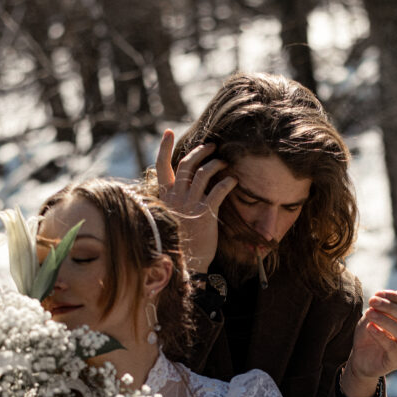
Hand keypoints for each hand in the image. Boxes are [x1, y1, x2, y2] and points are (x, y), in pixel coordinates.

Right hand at [155, 129, 237, 272]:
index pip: (162, 167)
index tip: (168, 132)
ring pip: (203, 172)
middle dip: (200, 151)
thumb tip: (184, 185)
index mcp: (165, 197)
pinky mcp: (206, 213)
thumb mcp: (171, 218)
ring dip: (216, 163)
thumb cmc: (180, 241)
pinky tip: (234, 180)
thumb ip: (175, 200)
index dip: (164, 148)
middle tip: (212, 146)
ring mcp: (190, 204)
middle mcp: (176, 197)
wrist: (186, 263)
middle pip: (186, 164)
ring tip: (225, 162)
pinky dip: (228, 182)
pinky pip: (218, 189)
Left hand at [341, 278, 396, 396]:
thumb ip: (394, 299)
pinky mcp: (396, 361)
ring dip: (384, 320)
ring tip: (369, 314)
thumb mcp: (378, 313)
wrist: (360, 358)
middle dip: (389, 307)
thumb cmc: (370, 333)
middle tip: (371, 301)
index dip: (394, 296)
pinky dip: (381, 336)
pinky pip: (392, 348)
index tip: (377, 293)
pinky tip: (370, 328)